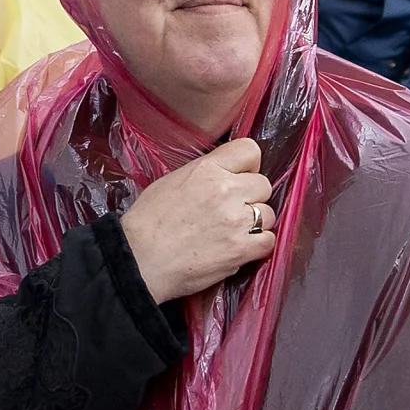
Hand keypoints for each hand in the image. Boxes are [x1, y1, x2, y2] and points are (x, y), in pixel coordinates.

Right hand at [115, 140, 276, 301]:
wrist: (140, 259)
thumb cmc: (148, 221)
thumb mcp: (172, 181)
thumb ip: (204, 174)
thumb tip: (225, 176)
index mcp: (207, 168)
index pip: (250, 150)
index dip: (248, 166)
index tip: (241, 178)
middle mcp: (227, 190)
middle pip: (263, 185)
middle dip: (251, 197)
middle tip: (232, 211)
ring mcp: (237, 220)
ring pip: (268, 214)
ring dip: (255, 223)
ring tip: (233, 233)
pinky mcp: (242, 249)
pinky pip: (269, 241)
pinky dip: (258, 245)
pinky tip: (241, 248)